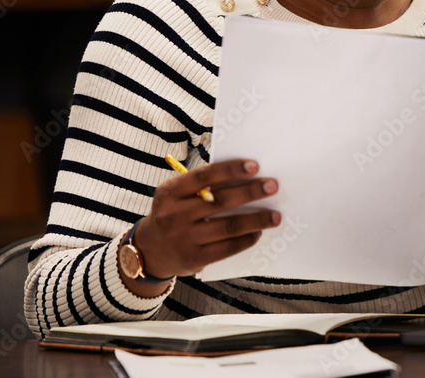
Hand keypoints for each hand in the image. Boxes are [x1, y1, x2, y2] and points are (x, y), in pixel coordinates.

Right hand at [121, 159, 280, 295]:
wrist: (149, 251)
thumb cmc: (172, 214)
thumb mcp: (175, 196)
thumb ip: (201, 187)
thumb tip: (244, 177)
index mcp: (169, 193)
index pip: (203, 176)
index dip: (230, 170)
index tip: (255, 165)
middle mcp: (174, 215)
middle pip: (220, 201)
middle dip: (250, 192)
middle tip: (272, 186)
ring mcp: (183, 239)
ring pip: (228, 227)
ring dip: (256, 220)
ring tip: (275, 216)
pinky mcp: (194, 259)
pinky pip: (227, 248)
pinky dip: (246, 239)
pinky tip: (258, 232)